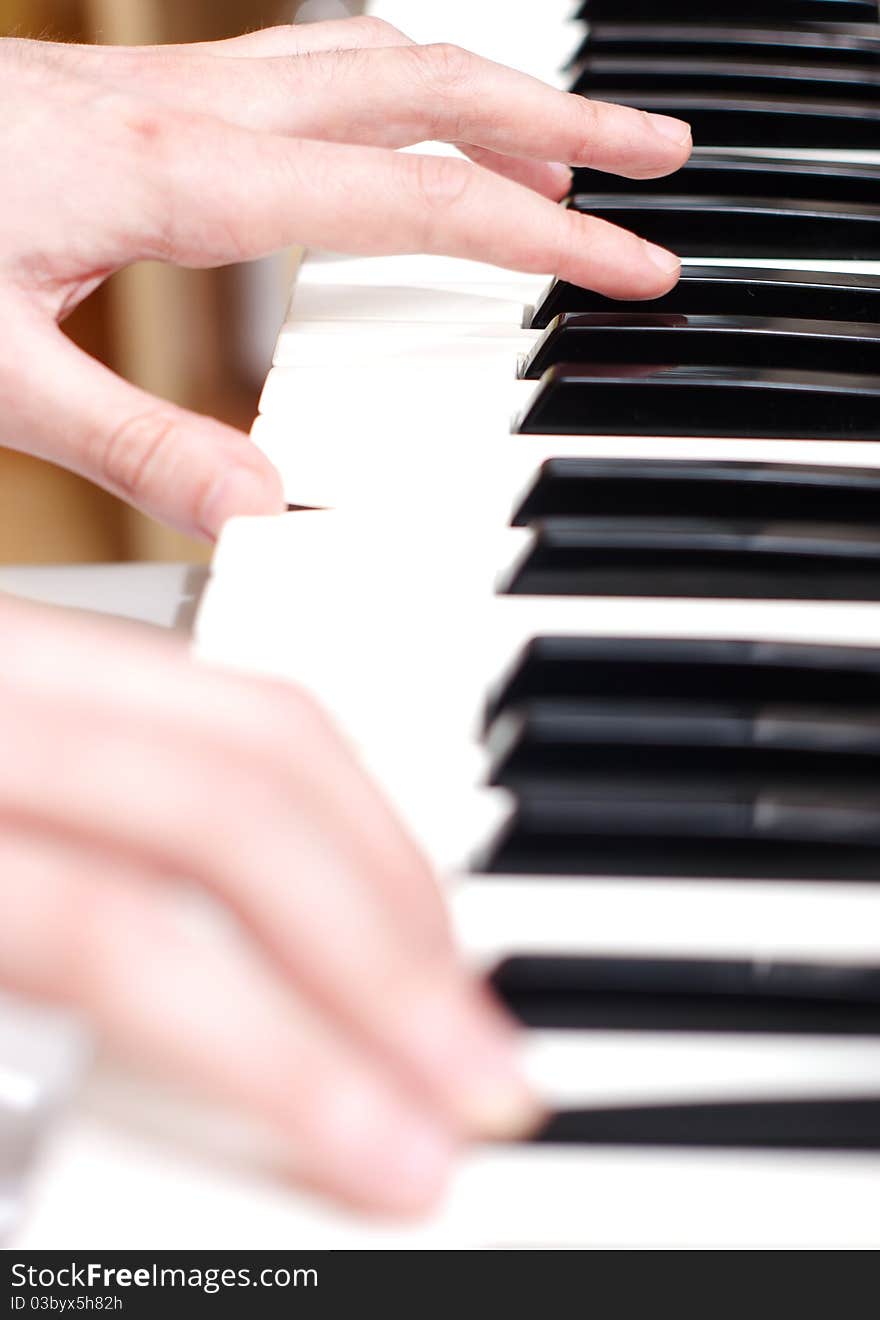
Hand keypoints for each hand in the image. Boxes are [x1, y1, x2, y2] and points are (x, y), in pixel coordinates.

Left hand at [0, 20, 690, 539]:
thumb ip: (135, 445)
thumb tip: (262, 512)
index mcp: (173, 179)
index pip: (410, 201)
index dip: (541, 239)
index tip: (635, 267)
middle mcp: (188, 111)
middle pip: (423, 85)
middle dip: (558, 118)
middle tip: (660, 154)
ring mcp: (164, 89)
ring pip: (369, 61)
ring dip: (485, 97)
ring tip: (565, 155)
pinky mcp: (137, 97)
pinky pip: (305, 73)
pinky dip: (393, 102)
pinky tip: (403, 146)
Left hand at [0, 596, 538, 1213]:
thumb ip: (20, 1028)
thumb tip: (178, 1132)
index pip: (117, 927)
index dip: (279, 1054)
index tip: (390, 1147)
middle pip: (239, 795)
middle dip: (387, 943)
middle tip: (480, 1059)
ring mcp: (30, 654)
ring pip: (263, 716)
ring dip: (386, 853)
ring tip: (447, 968)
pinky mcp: (63, 643)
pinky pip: (229, 696)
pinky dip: (326, 787)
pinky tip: (361, 867)